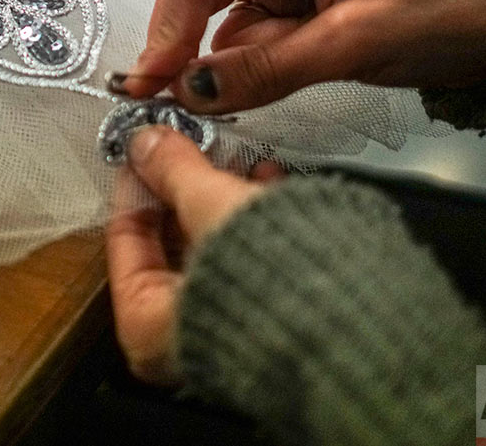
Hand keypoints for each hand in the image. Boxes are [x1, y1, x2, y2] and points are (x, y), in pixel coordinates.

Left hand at [106, 126, 284, 383]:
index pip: (124, 239)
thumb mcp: (211, 206)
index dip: (137, 182)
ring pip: (210, 247)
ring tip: (237, 158)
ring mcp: (225, 332)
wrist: (361, 323)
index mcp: (146, 328)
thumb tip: (146, 144)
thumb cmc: (276, 287)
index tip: (146, 146)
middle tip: (190, 144)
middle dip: (184, 188)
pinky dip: (251, 220)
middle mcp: (178, 342)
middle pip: (168, 243)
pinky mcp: (267, 319)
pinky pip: (245, 259)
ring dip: (221, 197)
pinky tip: (269, 182)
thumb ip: (174, 170)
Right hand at [112, 0, 485, 114]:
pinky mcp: (291, 13)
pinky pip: (245, 46)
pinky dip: (240, 75)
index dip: (167, 25)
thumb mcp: (357, 42)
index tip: (151, 81)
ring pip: (217, 27)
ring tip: (210, 105)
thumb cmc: (448, 13)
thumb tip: (189, 91)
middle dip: (180, 47)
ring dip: (213, 68)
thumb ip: (269, 67)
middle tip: (161, 102)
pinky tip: (244, 95)